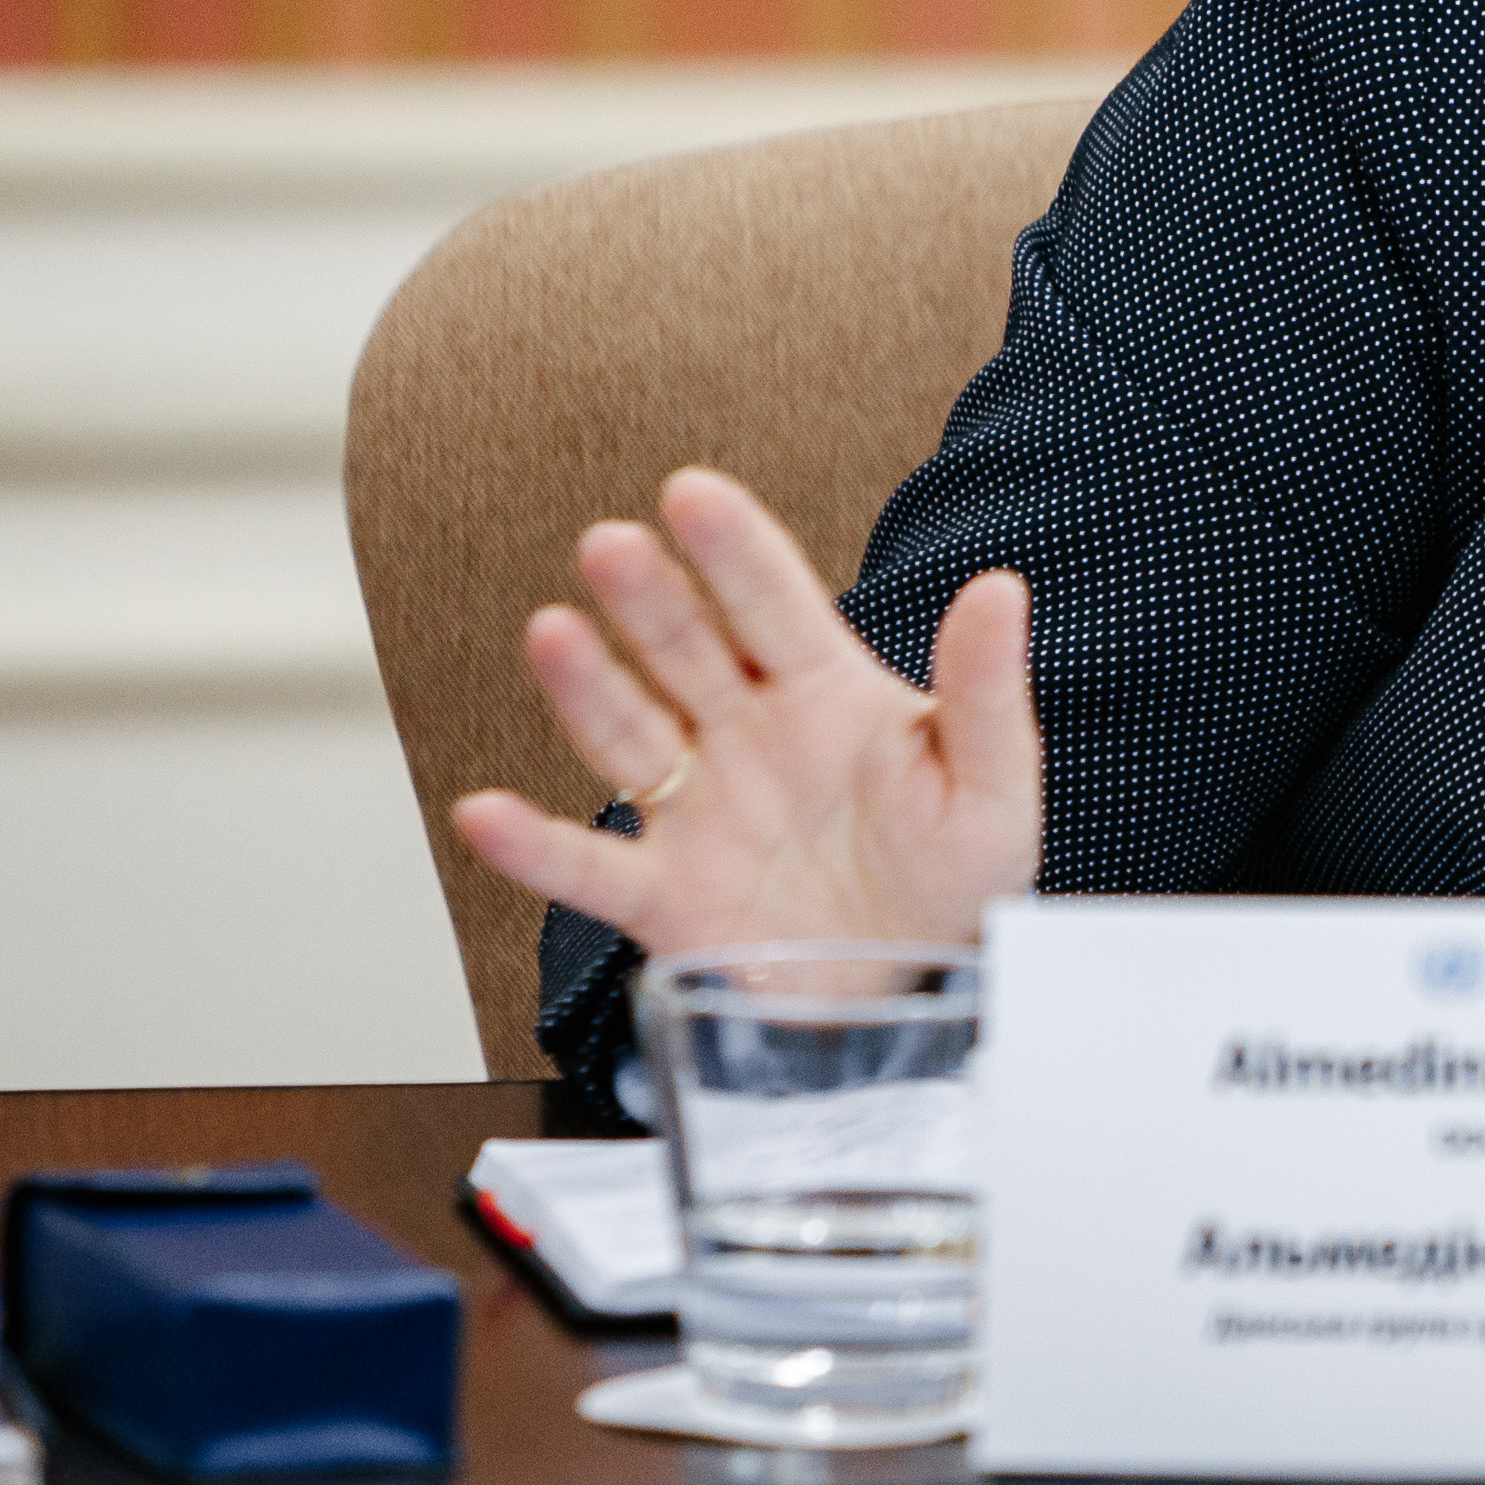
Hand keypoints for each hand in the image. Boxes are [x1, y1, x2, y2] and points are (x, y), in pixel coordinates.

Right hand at [448, 467, 1043, 958]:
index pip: (774, 604)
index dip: (733, 549)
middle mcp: (747, 737)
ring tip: (551, 632)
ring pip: (629, 735)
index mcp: (826, 694)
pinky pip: (590, 869)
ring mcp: (700, 812)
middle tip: (614, 544)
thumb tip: (1001, 588)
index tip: (692, 493)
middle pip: (687, 651)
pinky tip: (484, 815)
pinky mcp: (667, 897)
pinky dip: (534, 848)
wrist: (920, 991)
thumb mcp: (992, 785)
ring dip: (586, 687)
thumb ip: (984, 692)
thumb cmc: (955, 874)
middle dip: (652, 598)